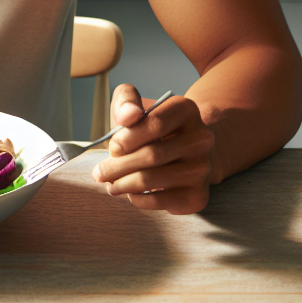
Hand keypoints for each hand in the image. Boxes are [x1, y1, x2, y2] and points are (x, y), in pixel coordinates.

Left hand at [90, 84, 214, 214]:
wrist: (179, 151)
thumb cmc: (148, 125)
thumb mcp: (133, 105)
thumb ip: (125, 101)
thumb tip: (129, 115)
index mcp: (186, 109)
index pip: (155, 125)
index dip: (127, 138)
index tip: (112, 147)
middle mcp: (201, 139)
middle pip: (153, 155)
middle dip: (118, 166)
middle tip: (99, 173)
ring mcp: (202, 168)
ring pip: (153, 179)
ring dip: (123, 184)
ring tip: (110, 184)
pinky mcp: (197, 195)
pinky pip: (161, 201)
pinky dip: (138, 199)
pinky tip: (129, 193)